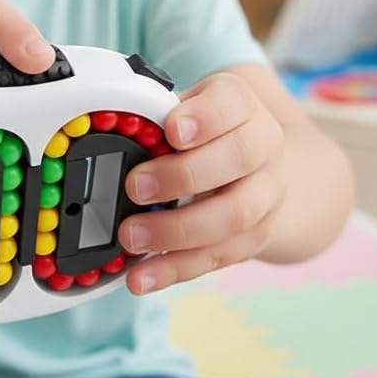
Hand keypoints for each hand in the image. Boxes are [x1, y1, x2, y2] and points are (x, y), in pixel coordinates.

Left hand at [119, 71, 286, 294]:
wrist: (257, 165)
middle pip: (239, 158)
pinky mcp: (257, 236)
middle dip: (183, 176)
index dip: (205, 117)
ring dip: (177, 231)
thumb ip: (155, 116)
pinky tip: (144, 276)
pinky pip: (221, 256)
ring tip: (131, 237)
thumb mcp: (183, 109)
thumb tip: (110, 131)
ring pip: (235, 215)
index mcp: (242, 104)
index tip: (171, 131)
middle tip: (135, 187)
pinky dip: (178, 268)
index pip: (233, 101)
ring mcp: (266, 193)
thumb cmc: (206, 132)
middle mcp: (263, 146)